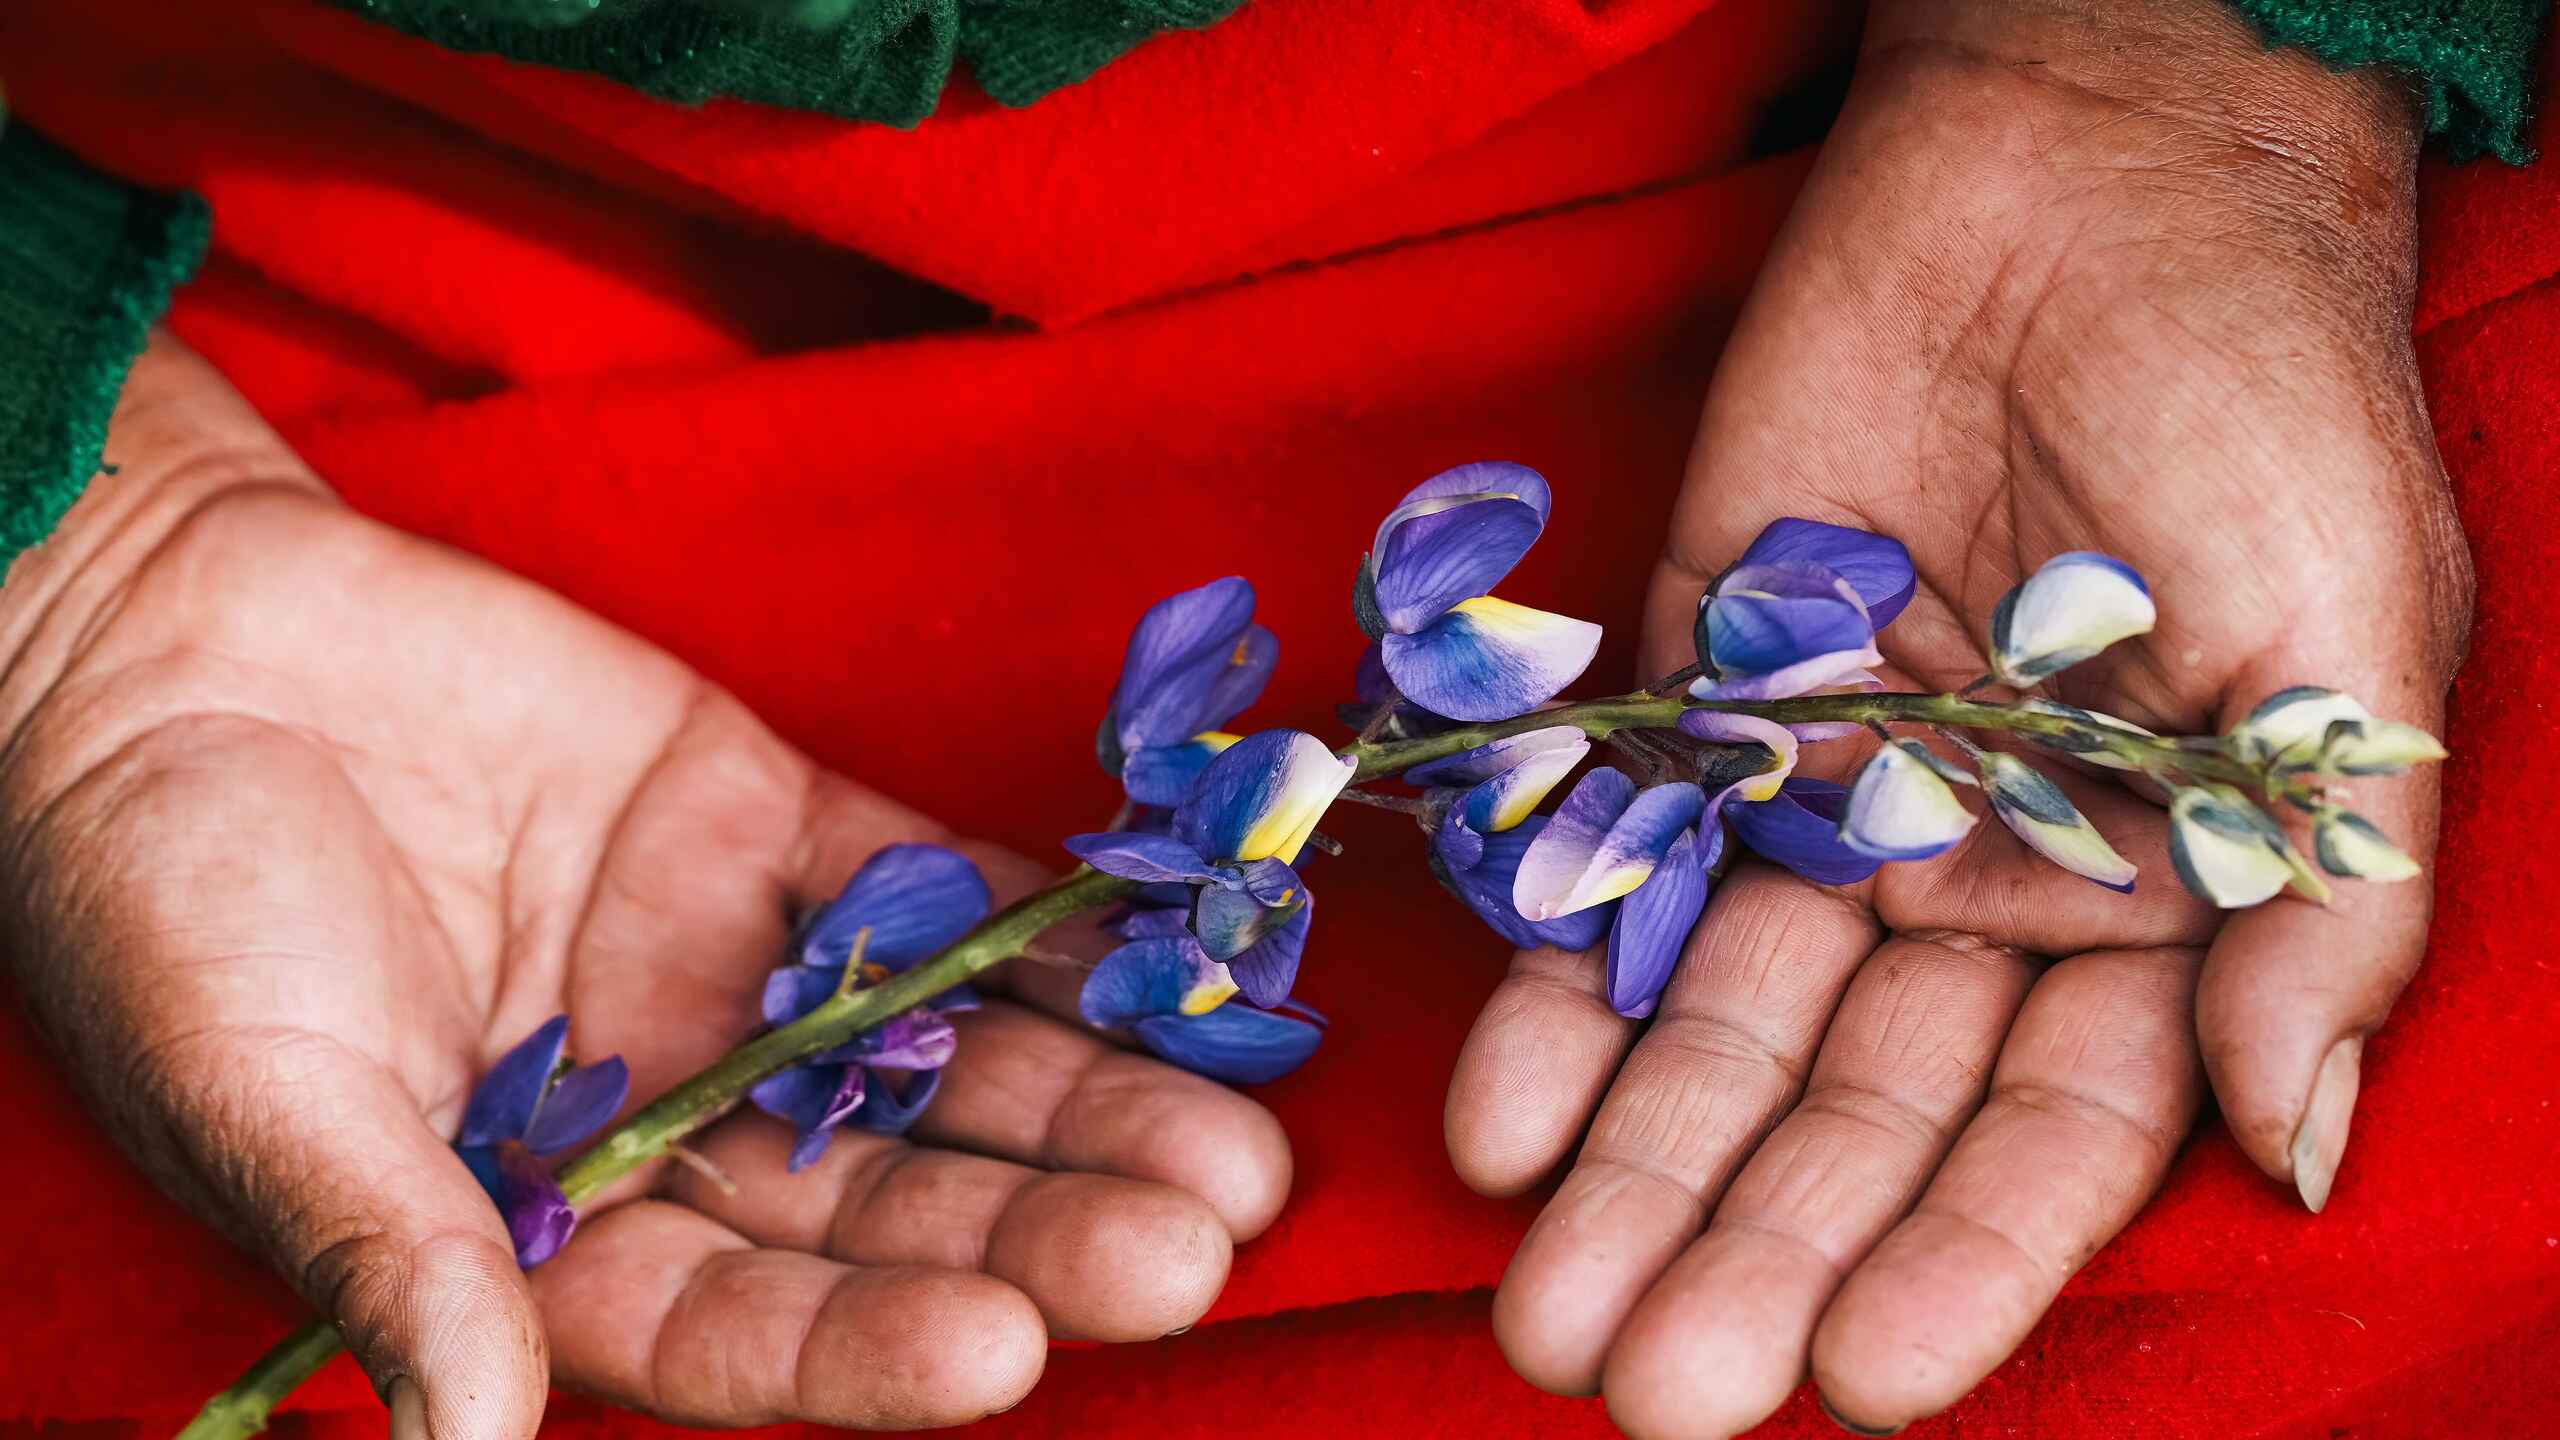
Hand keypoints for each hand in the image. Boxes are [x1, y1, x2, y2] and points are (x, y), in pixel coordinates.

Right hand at [0, 335, 1288, 1436]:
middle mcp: (671, 1122)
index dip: (872, 1343)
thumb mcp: (257, 1085)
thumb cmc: (158, 893)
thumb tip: (469, 1436)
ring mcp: (737, 973)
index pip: (742, 1323)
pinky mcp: (776, 824)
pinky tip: (1169, 960)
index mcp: (546, 1231)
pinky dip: (1046, 929)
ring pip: (942, 1064)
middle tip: (1197, 1244)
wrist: (166, 640)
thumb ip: (388, 1242)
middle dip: (1041, 1229)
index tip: (1006, 1349)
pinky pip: (931, 892)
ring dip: (1091, 1098)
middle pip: (887, 1204)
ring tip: (1240, 1144)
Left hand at [1444, 1, 2470, 1432]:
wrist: (2085, 180)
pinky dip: (1555, 994)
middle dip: (1755, 1252)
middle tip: (1647, 1392)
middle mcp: (1969, 892)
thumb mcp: (2345, 657)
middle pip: (1851, 1116)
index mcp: (2146, 912)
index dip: (1960, 1260)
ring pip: (1714, 1030)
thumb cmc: (2265, 406)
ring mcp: (1820, 805)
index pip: (2044, 1138)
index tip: (1869, 1383)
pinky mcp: (1695, 708)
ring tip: (1545, 1312)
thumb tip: (2284, 1141)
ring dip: (1633, 1172)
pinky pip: (1613, 875)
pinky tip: (1497, 1118)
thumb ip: (2314, 902)